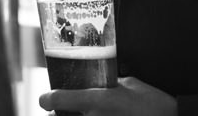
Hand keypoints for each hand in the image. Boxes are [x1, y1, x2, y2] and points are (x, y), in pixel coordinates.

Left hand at [39, 77, 177, 115]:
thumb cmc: (151, 103)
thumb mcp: (128, 84)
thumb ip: (107, 85)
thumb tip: (97, 86)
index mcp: (95, 100)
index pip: (56, 100)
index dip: (47, 98)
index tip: (46, 98)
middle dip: (60, 113)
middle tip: (63, 109)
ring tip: (88, 113)